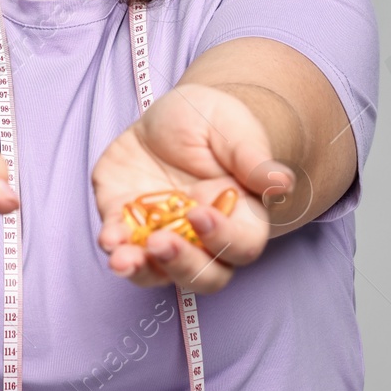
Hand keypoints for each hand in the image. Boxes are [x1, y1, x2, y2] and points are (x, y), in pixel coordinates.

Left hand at [93, 83, 295, 292]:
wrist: (170, 115)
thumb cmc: (213, 122)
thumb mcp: (233, 127)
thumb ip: (252, 157)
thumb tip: (281, 182)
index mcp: (239, 217)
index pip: (241, 246)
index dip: (223, 239)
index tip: (200, 214)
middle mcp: (201, 238)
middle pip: (203, 275)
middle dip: (181, 265)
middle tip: (161, 242)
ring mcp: (160, 236)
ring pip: (156, 273)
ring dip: (140, 270)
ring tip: (122, 259)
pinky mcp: (124, 223)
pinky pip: (119, 246)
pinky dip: (113, 245)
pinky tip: (108, 237)